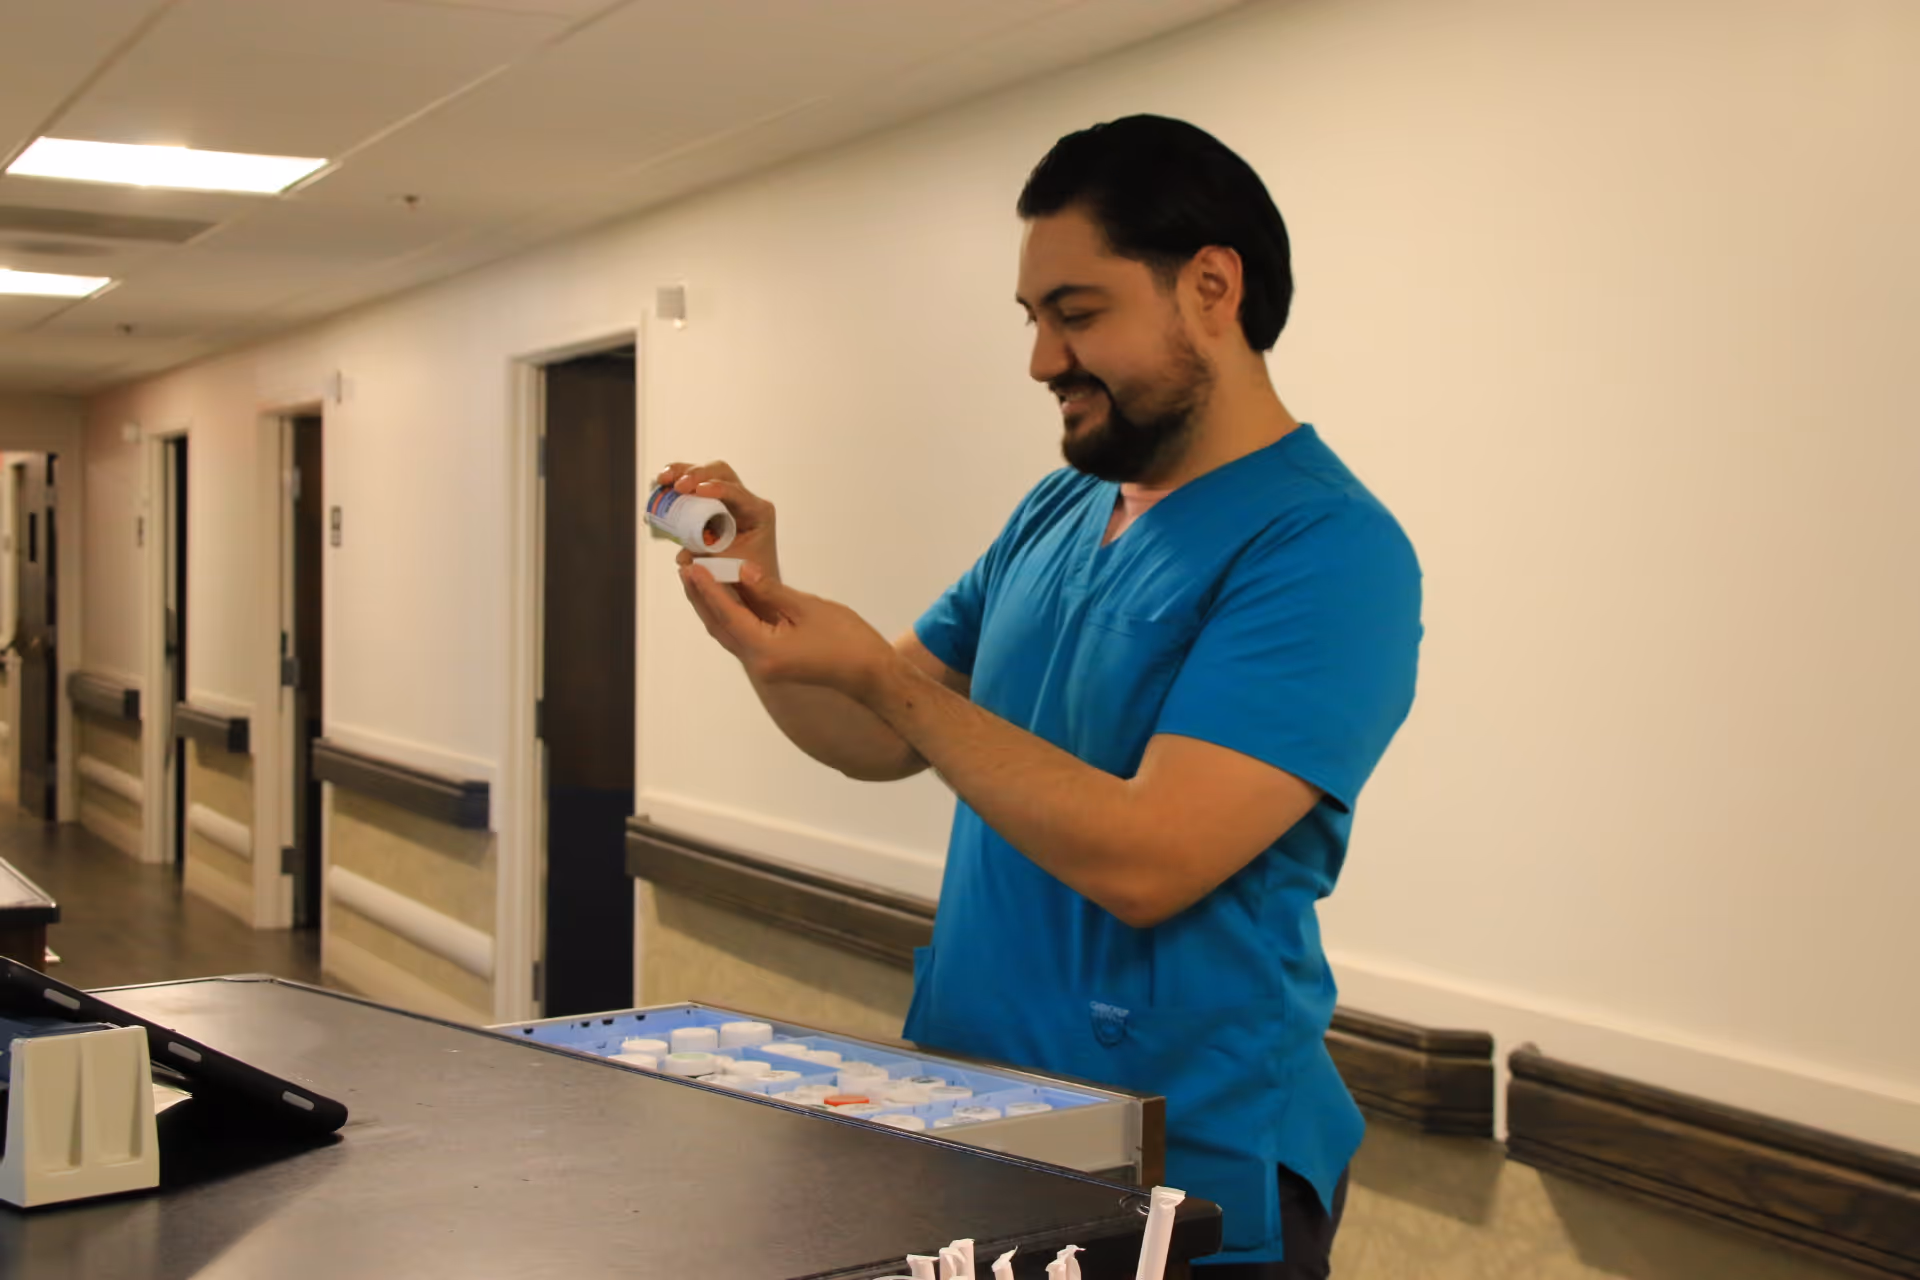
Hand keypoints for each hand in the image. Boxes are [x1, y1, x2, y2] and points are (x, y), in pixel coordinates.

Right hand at [653, 460, 778, 582]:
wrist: (750, 580)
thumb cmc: (745, 574)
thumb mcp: (729, 566)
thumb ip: (707, 559)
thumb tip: (682, 557)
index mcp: (758, 513)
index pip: (738, 493)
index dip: (718, 488)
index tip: (698, 490)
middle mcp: (745, 500)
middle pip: (721, 472)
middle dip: (697, 474)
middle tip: (677, 486)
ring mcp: (728, 497)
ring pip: (706, 473)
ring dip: (682, 472)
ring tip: (662, 481)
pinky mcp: (712, 500)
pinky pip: (694, 484)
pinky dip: (677, 481)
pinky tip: (661, 485)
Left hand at [679, 560, 895, 699]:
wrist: (870, 674)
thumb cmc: (847, 639)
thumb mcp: (808, 608)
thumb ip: (771, 590)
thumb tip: (742, 570)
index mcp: (764, 649)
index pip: (727, 614)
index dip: (707, 589)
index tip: (692, 567)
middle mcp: (757, 662)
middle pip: (719, 626)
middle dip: (701, 598)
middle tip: (685, 569)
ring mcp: (763, 666)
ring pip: (727, 633)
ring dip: (711, 608)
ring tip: (698, 581)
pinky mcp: (772, 664)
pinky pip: (741, 638)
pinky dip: (729, 618)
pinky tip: (726, 600)